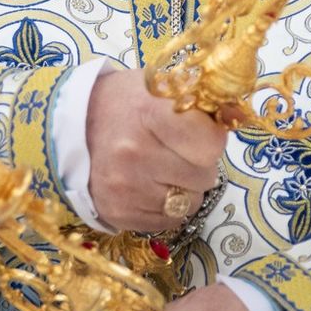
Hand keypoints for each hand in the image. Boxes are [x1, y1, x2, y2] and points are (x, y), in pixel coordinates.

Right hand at [85, 65, 225, 231]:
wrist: (72, 127)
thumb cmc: (127, 104)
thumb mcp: (162, 89)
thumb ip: (201, 104)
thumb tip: (238, 115)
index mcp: (150, 113)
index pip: (210, 143)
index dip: (209, 138)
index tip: (198, 131)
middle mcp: (135, 153)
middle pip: (204, 177)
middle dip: (198, 164)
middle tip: (176, 149)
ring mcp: (125, 188)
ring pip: (190, 204)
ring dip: (184, 189)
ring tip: (160, 167)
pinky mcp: (118, 214)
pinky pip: (168, 221)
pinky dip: (165, 206)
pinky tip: (147, 185)